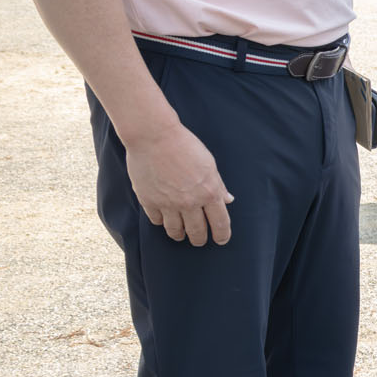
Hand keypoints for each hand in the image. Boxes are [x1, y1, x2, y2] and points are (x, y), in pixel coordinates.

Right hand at [123, 119, 232, 245]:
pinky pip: (157, 221)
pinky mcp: (149, 200)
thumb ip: (218, 185)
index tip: (221, 240)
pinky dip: (161, 222)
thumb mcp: (209, 164)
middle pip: (198, 232)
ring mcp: (168, 203)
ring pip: (176, 231)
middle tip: (199, 241)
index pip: (220, 223)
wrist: (154, 136)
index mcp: (209, 193)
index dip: (222, 235)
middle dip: (200, 240)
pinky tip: (164, 220)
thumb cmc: (184, 145)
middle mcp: (190, 202)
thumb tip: (228, 200)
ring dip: (180, 235)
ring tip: (181, 235)